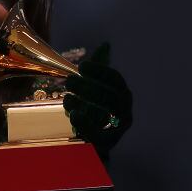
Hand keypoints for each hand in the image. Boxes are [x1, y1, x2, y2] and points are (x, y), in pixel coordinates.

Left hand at [62, 42, 132, 161]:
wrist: (93, 145)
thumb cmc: (95, 113)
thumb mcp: (95, 90)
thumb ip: (100, 69)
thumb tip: (105, 45)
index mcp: (122, 95)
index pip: (116, 80)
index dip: (100, 71)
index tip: (82, 66)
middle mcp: (124, 111)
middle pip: (111, 96)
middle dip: (89, 87)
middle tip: (69, 81)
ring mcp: (118, 129)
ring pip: (106, 114)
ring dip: (85, 102)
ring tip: (67, 97)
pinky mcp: (108, 144)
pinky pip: (99, 134)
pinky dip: (87, 124)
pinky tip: (74, 115)